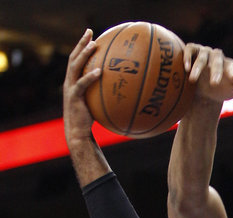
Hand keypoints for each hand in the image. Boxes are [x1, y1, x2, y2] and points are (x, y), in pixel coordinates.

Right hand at [63, 29, 99, 146]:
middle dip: (81, 43)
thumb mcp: (97, 103)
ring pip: (75, 67)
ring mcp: (70, 88)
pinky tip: (100, 71)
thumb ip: (104, 93)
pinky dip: (90, 76)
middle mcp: (69, 81)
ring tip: (93, 45)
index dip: (82, 46)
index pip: (77, 59)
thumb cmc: (90, 119)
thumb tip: (125, 88)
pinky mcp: (73, 97)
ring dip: (83, 54)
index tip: (91, 35)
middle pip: (73, 57)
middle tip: (90, 31)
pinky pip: (82, 84)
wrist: (78, 133)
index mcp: (74, 81)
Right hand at [184, 44, 232, 102]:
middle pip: (217, 61)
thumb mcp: (231, 90)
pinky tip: (186, 68)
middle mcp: (217, 56)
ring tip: (193, 80)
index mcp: (229, 64)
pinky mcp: (193, 50)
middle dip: (216, 72)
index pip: (231, 66)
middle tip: (214, 84)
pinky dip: (187, 57)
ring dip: (197, 68)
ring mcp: (205, 52)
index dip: (232, 72)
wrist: (205, 89)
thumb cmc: (221, 90)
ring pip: (202, 57)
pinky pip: (190, 49)